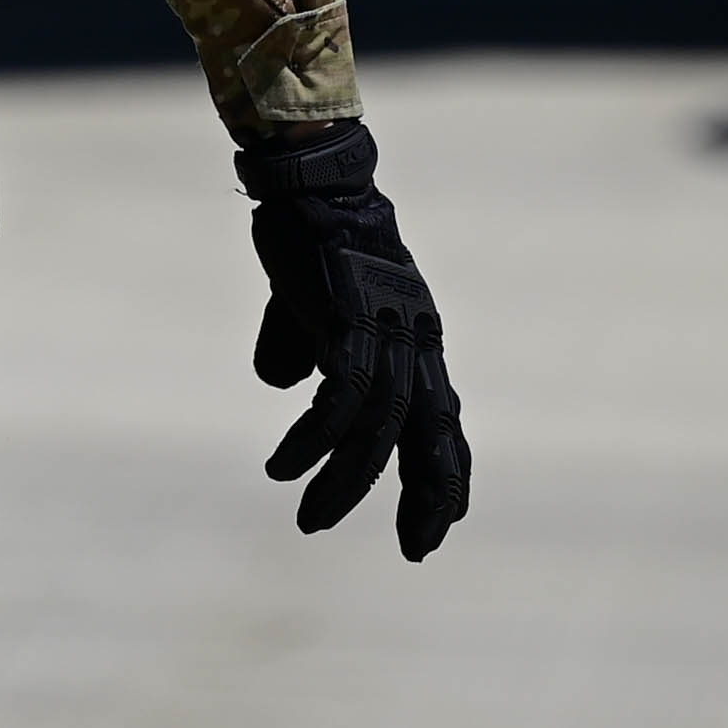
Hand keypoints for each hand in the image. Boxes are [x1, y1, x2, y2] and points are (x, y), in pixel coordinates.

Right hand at [238, 118, 470, 558]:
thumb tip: (284, 383)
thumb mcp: (316, 301)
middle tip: (417, 552)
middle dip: (428, 496)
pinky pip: (338, 402)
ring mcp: (384, 329)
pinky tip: (282, 468)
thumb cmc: (309, 233)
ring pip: (379, 429)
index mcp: (416, 336)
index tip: (441, 526)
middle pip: (432, 433)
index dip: (445, 473)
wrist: (305, 175)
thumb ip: (309, 345)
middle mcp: (414, 338)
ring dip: (346, 483)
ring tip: (311, 520)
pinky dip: (312, 443)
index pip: (445, 419)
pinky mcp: (349, 321)